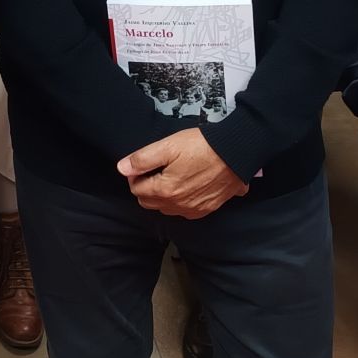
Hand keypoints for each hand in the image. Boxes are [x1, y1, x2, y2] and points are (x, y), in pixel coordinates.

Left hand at [118, 129, 249, 218]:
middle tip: (156, 169)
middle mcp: (177, 206)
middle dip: (147, 187)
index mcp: (165, 190)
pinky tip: (187, 185)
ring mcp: (193, 210)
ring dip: (163, 196)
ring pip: (166, 208)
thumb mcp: (168, 146)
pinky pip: (185, 211)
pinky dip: (180, 201)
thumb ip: (142, 159)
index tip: (143, 165)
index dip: (136, 175)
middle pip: (149, 202)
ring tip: (172, 175)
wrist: (235, 153)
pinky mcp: (207, 209)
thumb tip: (122, 168)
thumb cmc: (201, 146)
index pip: (137, 189)